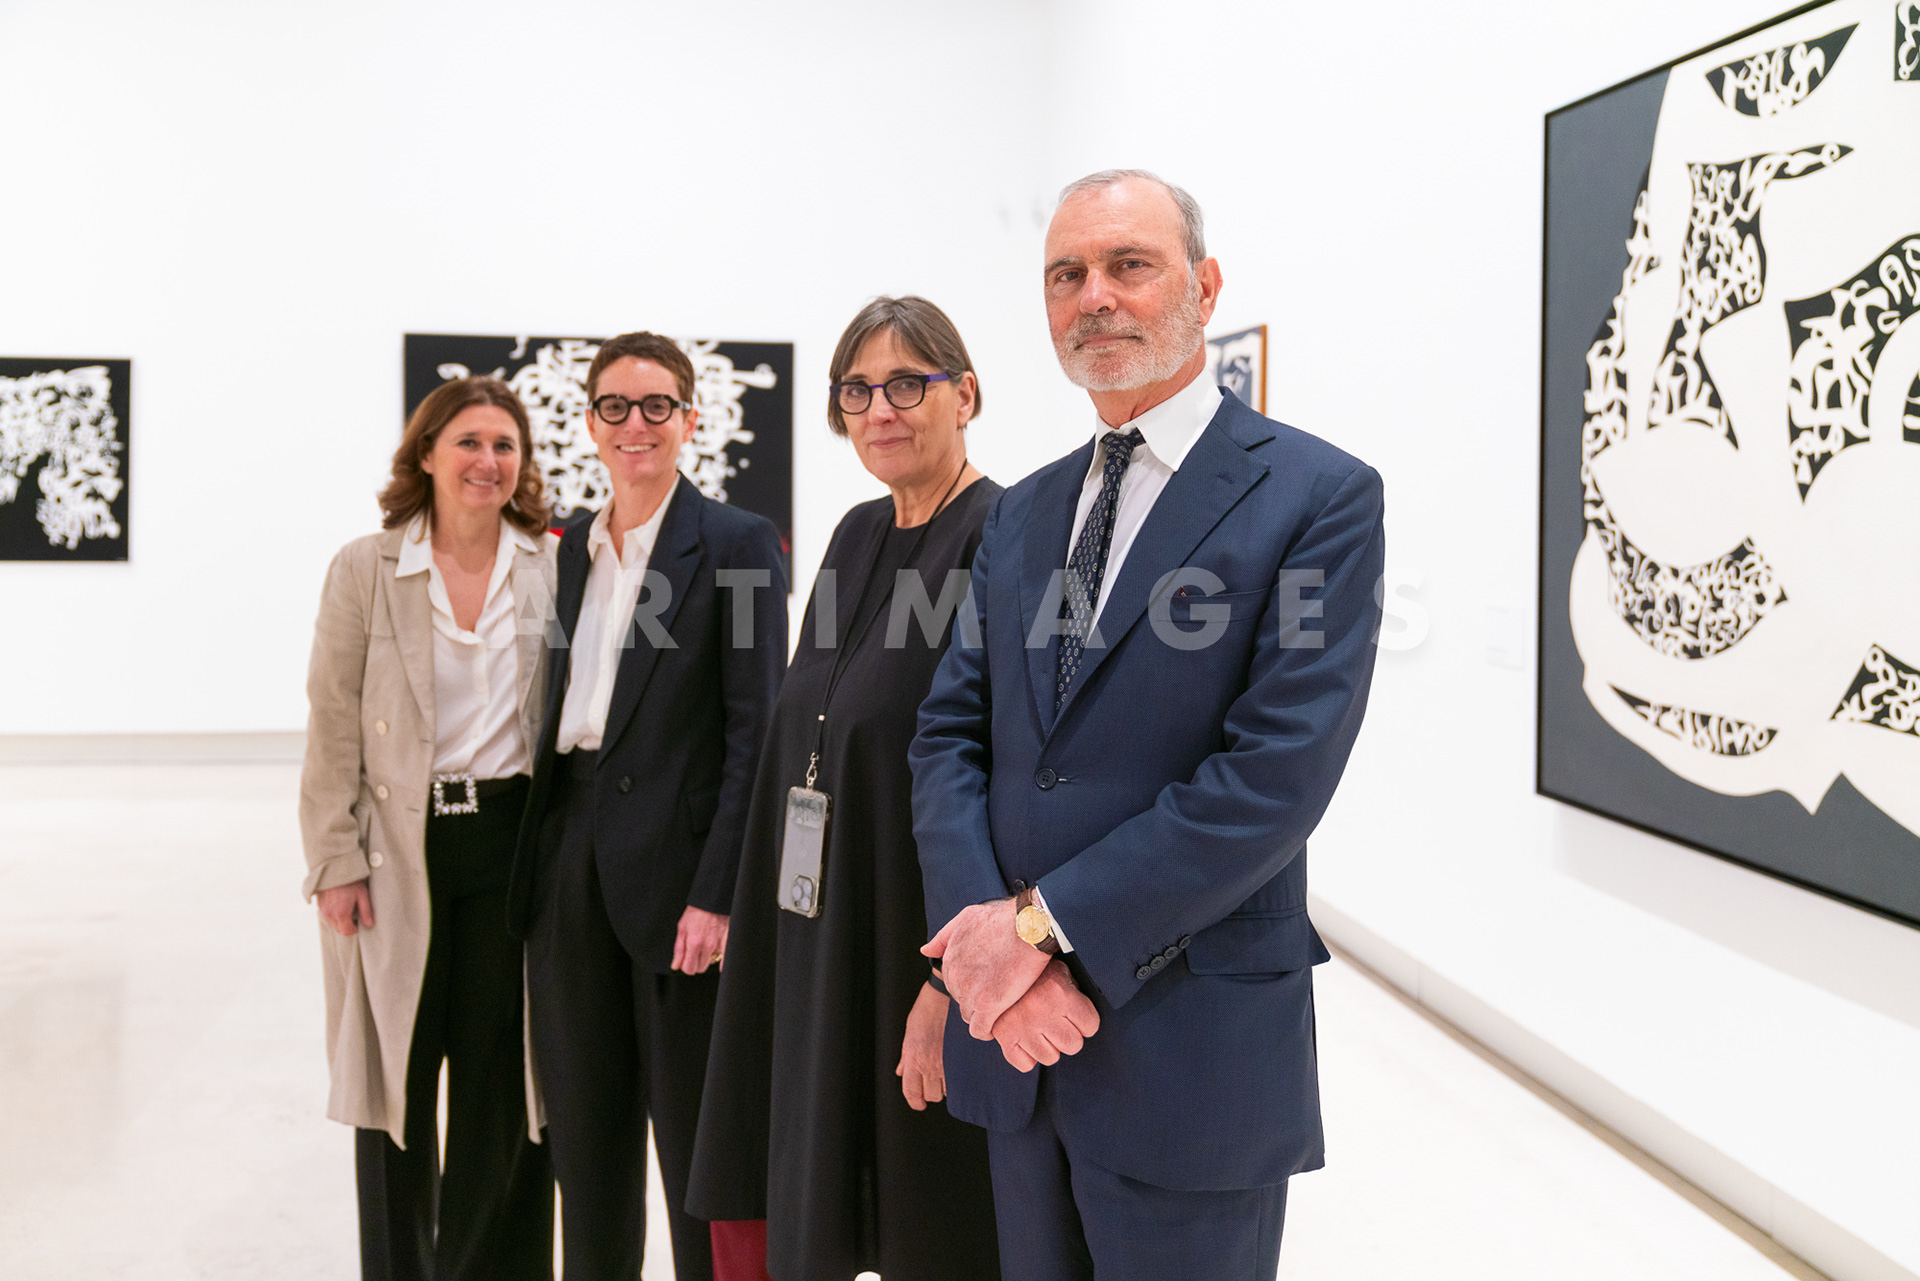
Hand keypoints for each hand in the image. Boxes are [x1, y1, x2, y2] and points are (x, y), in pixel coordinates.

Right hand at [316, 879, 373, 935]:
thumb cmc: (351, 881)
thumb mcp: (362, 895)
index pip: (347, 932)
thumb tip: (370, 925)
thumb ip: (366, 911)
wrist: (335, 868)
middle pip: (339, 929)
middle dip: (348, 926)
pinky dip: (334, 916)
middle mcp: (330, 914)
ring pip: (332, 924)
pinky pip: (327, 916)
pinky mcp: (319, 905)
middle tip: (355, 916)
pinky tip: (340, 905)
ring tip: (348, 909)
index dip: (355, 929)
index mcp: (341, 914)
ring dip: (340, 921)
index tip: (360, 924)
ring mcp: (323, 910)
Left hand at [673, 906, 728, 974]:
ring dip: (707, 958)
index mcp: (694, 943)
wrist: (712, 900)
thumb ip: (679, 949)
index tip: (686, 962)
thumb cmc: (696, 912)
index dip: (686, 966)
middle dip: (696, 963)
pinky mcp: (728, 941)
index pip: (689, 968)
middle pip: (700, 968)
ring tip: (705, 947)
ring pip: (711, 962)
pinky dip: (722, 962)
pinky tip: (719, 962)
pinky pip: (726, 959)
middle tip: (694, 953)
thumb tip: (676, 965)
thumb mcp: (682, 928)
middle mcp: (707, 945)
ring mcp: (719, 944)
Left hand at [896, 980, 950, 1110]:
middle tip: (934, 1084)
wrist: (944, 996)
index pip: (912, 1092)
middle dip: (932, 1093)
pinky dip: (960, 1079)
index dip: (916, 1102)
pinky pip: (961, 1079)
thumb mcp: (909, 1034)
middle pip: (931, 1095)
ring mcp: (946, 1061)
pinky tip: (959, 1071)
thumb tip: (901, 1072)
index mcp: (913, 1059)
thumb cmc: (925, 1011)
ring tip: (948, 1075)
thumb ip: (906, 1057)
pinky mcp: (961, 1057)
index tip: (920, 1104)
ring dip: (947, 1086)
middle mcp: (929, 1064)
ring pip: (948, 1091)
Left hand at [922, 897, 1049, 1039]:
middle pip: (962, 1001)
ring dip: (983, 1016)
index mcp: (950, 959)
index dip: (972, 985)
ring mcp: (970, 993)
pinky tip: (999, 1025)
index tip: (988, 983)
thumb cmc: (1003, 919)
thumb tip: (926, 951)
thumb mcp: (967, 918)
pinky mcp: (987, 1006)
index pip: (954, 984)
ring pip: (970, 1017)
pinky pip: (980, 1030)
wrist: (1028, 927)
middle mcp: (955, 977)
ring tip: (1001, 1009)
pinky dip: (988, 1031)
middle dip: (978, 1000)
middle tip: (998, 994)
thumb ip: (944, 936)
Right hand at [992, 959, 1099, 1071]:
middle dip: (1068, 1035)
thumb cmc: (1034, 971)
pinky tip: (1026, 1039)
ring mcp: (1022, 1027)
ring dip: (1048, 1046)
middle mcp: (1042, 1011)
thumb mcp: (1059, 971)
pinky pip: (1025, 1064)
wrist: (997, 964)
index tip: (1076, 1015)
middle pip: (1073, 1045)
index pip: (1090, 1025)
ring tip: (1040, 1029)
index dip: (1085, 1021)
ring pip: (1050, 1058)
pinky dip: (1026, 1056)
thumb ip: (1074, 991)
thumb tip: (1084, 1015)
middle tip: (1058, 1023)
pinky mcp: (1005, 1038)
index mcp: (1060, 993)